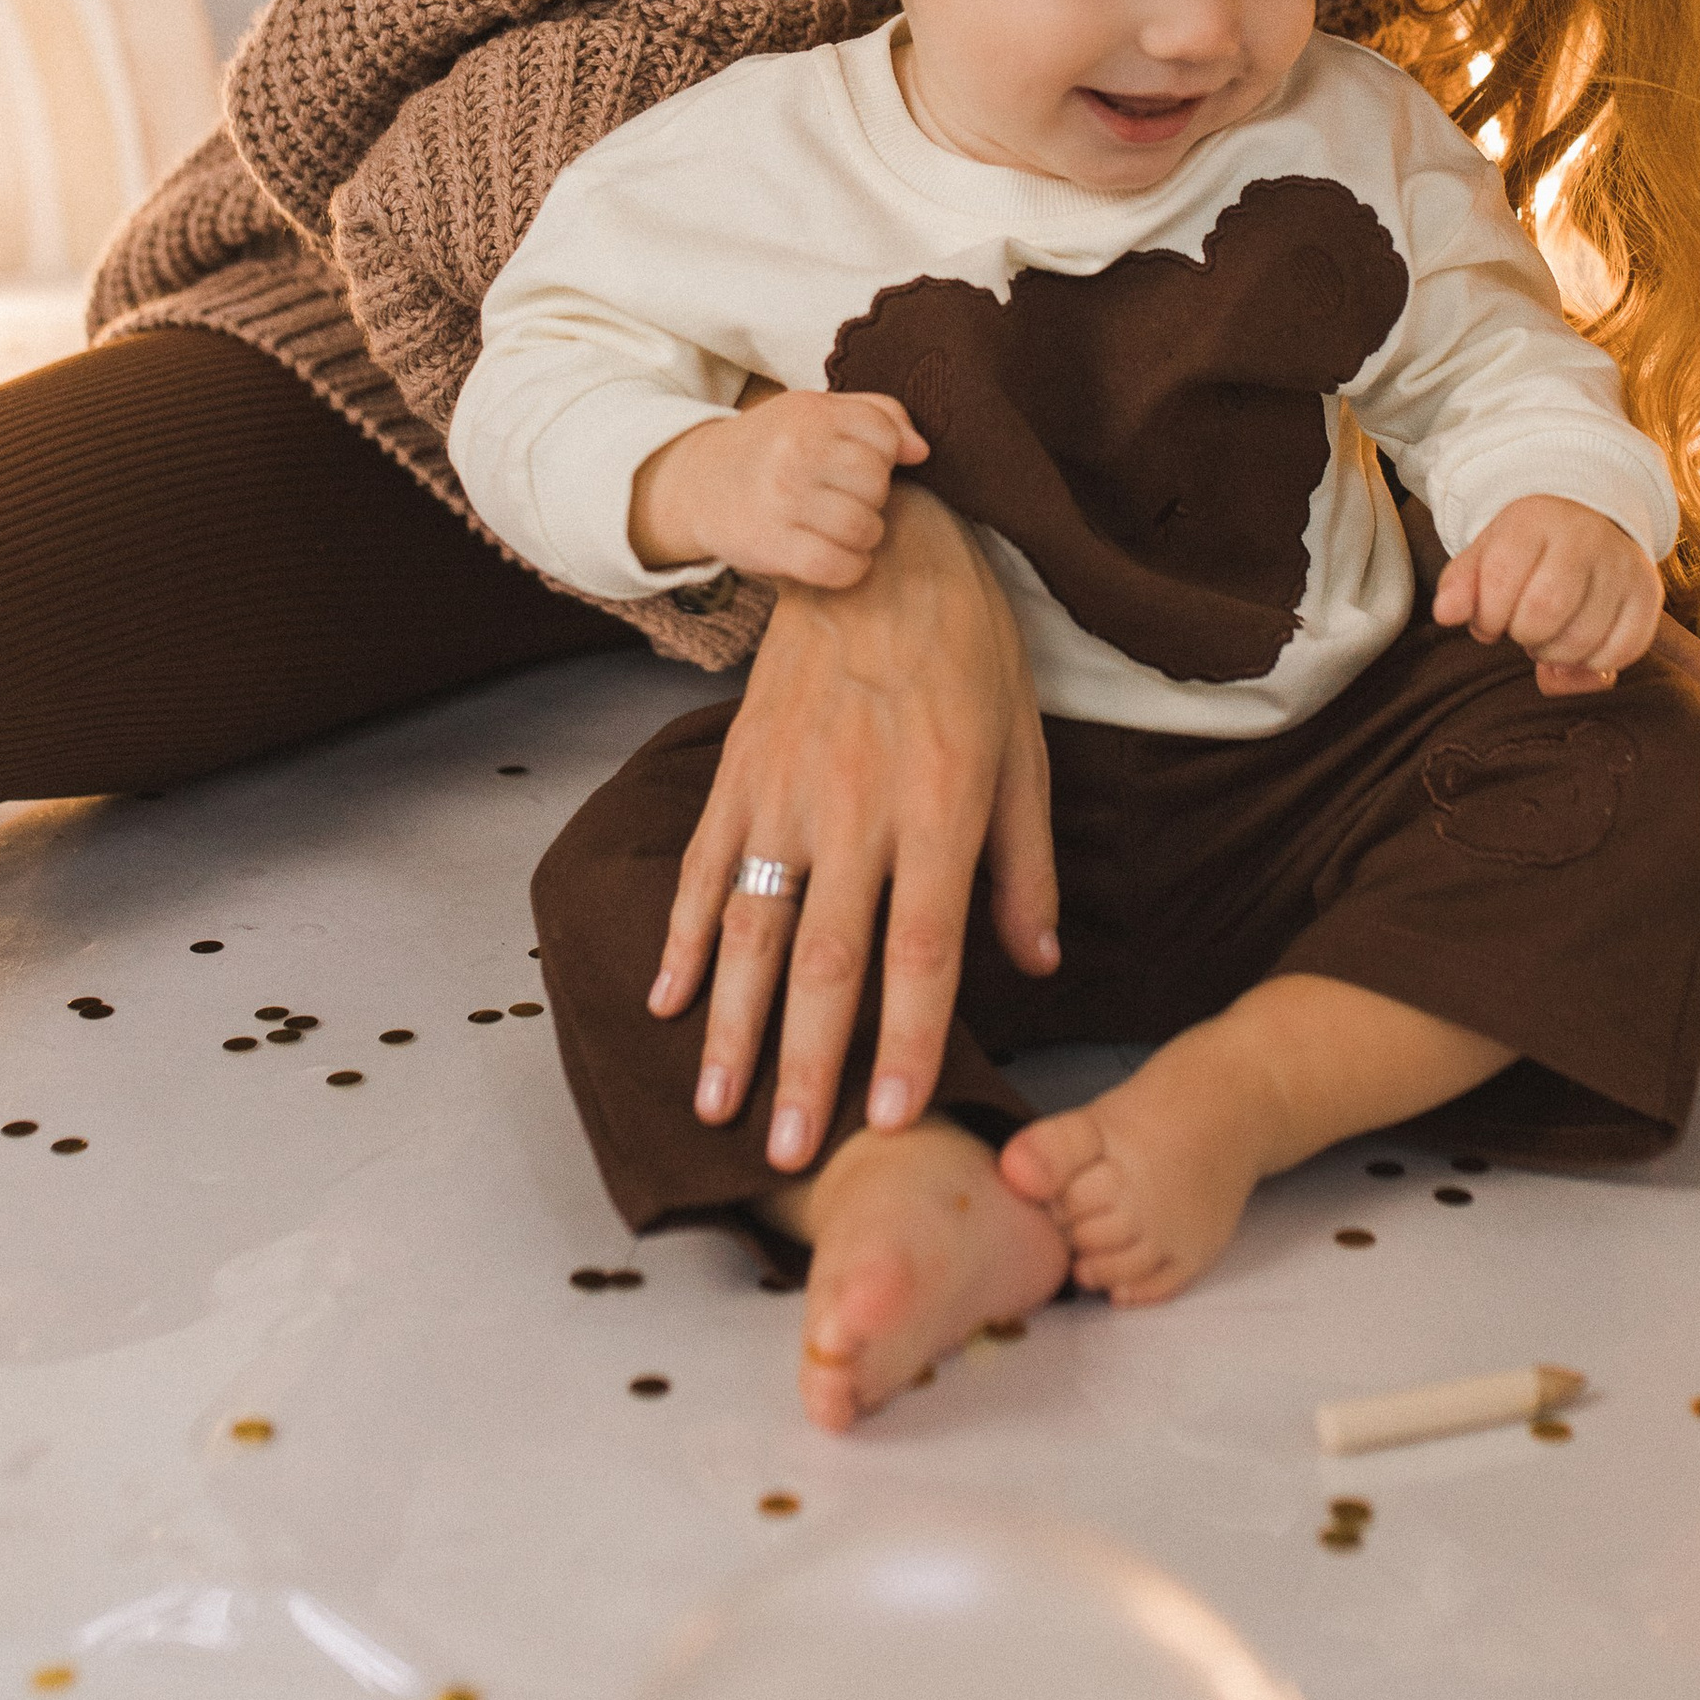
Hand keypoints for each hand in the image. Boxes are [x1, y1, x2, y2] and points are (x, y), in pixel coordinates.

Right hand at [631, 390, 926, 590]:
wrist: (698, 482)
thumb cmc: (772, 446)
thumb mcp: (816, 412)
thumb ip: (876, 415)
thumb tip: (921, 450)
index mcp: (810, 412)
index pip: (886, 435)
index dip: (884, 455)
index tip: (856, 463)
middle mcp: (795, 452)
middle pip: (877, 483)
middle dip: (871, 496)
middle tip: (844, 497)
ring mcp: (782, 500)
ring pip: (866, 528)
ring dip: (864, 535)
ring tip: (840, 527)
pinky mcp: (772, 546)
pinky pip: (840, 567)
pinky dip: (850, 568)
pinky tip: (836, 555)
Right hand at [647, 484, 1058, 1168]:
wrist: (879, 545)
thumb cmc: (968, 652)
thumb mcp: (1023, 753)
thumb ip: (1025, 867)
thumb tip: (1037, 967)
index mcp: (938, 808)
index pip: (920, 950)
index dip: (904, 1040)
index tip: (888, 1118)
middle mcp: (855, 809)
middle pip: (827, 961)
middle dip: (806, 1067)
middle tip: (787, 1154)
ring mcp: (785, 790)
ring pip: (751, 929)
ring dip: (732, 1026)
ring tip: (716, 1105)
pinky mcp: (739, 770)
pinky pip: (703, 867)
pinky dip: (678, 938)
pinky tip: (662, 1001)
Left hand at [1432, 493, 1662, 692]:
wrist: (1591, 519)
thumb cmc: (1530, 548)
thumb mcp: (1487, 553)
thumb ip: (1459, 583)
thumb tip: (1446, 615)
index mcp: (1535, 519)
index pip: (1501, 580)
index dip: (1487, 617)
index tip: (1489, 619)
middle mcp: (1586, 537)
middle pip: (1543, 612)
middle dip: (1522, 635)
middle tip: (1522, 628)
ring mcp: (1622, 565)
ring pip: (1582, 640)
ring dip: (1555, 654)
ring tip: (1551, 633)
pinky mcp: (1649, 593)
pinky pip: (1621, 652)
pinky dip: (1593, 663)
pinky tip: (1581, 644)